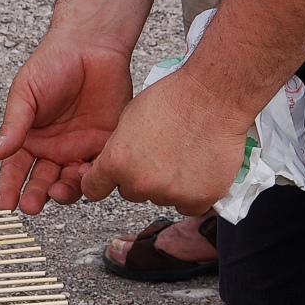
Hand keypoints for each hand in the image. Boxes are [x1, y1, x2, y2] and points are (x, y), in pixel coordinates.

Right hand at [0, 34, 133, 212]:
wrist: (92, 45)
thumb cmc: (52, 63)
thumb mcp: (25, 94)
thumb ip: (13, 125)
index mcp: (29, 138)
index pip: (15, 169)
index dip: (9, 188)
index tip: (4, 204)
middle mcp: (53, 148)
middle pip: (42, 182)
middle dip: (35, 196)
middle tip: (32, 205)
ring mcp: (79, 148)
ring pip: (70, 182)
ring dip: (63, 191)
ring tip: (59, 190)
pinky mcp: (105, 143)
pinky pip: (99, 168)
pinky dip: (93, 177)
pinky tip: (87, 175)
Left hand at [79, 67, 254, 214]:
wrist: (212, 97)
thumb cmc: (172, 99)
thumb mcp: (127, 119)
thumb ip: (118, 148)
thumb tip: (115, 164)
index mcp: (116, 162)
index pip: (92, 189)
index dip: (101, 182)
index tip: (109, 179)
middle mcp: (140, 183)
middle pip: (131, 192)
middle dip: (140, 177)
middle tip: (159, 154)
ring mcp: (170, 194)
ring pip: (160, 197)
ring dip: (168, 184)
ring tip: (182, 155)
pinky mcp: (199, 199)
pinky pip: (189, 206)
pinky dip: (193, 193)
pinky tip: (197, 170)